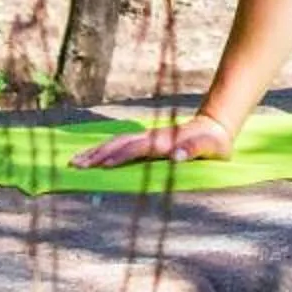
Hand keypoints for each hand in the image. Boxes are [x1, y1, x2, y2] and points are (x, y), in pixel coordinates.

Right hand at [69, 112, 233, 170]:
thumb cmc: (213, 142)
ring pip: (116, 142)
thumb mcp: (209, 147)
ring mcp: (147, 138)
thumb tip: (176, 156)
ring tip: (75, 161)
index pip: (136, 149)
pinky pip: (120, 144)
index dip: (120, 156)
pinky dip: (104, 149)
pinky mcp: (146, 141)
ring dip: (96, 151)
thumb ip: (193, 150)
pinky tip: (93, 156)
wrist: (215, 126)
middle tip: (75, 165)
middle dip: (97, 154)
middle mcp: (151, 138)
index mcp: (162, 141)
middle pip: (118, 143)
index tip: (102, 165)